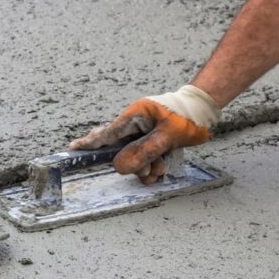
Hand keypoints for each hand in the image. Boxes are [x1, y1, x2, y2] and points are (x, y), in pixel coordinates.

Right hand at [68, 85, 220, 183]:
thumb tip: (120, 165)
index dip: (90, 143)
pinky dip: (152, 166)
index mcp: (134, 116)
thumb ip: (144, 151)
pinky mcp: (150, 141)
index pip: (107, 133)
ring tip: (163, 166)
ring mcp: (141, 134)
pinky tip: (163, 166)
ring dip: (147, 167)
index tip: (72, 149)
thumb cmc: (188, 116)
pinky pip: (143, 159)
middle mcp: (134, 125)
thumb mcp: (168, 136)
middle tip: (151, 167)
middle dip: (134, 164)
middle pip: (120, 151)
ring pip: (133, 158)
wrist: (205, 111)